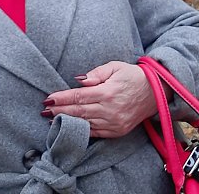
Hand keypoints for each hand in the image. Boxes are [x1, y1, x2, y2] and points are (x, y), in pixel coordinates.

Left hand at [41, 61, 157, 137]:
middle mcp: (110, 110)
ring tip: (51, 119)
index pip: (78, 96)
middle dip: (59, 111)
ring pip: (85, 123)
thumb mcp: (114, 67)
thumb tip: (78, 81)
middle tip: (43, 111)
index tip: (47, 99)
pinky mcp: (118, 131)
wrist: (156, 92)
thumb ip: (96, 74)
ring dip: (67, 121)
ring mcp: (114, 123)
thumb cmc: (132, 75)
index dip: (61, 98)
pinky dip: (82, 129)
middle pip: (78, 111)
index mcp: (108, 92)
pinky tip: (71, 126)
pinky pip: (95, 132)